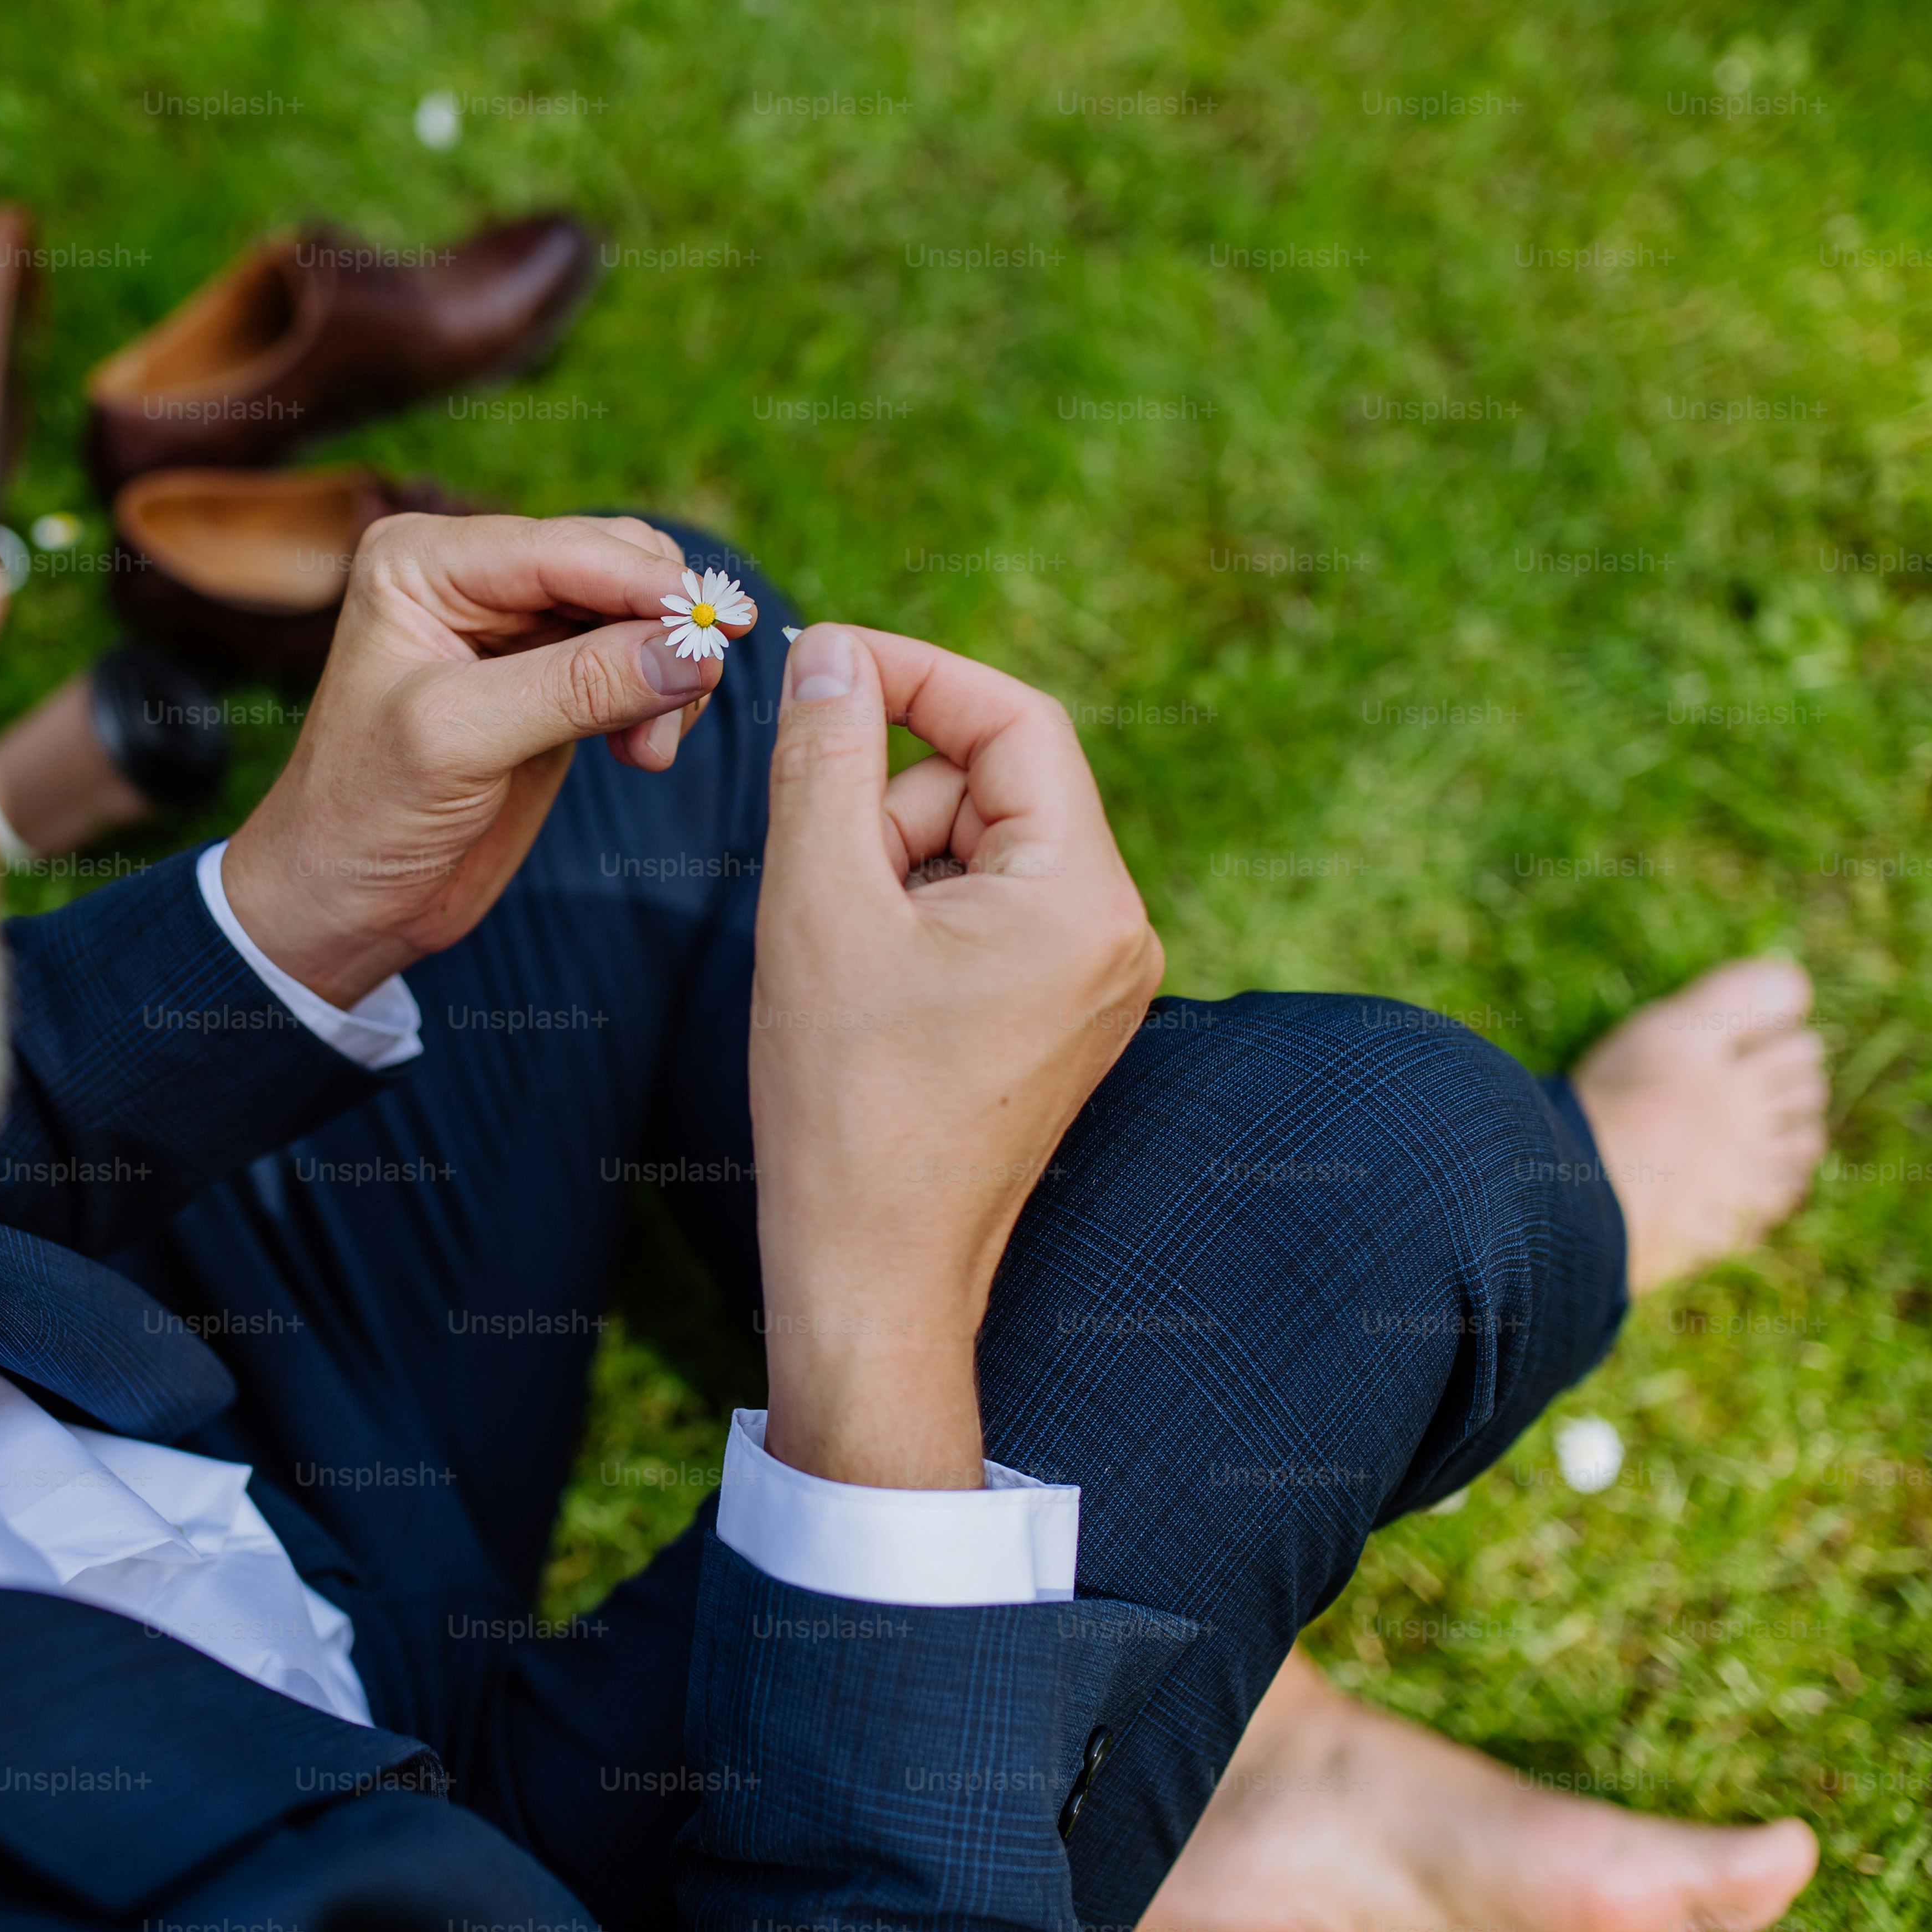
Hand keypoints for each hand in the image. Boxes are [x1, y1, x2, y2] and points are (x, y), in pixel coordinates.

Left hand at [222, 512, 733, 1004]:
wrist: (341, 901)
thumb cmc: (362, 814)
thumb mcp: (458, 741)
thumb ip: (576, 687)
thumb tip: (692, 652)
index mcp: (423, 560)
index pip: (561, 547)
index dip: (646, 583)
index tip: (719, 626)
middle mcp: (470, 578)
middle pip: (612, 563)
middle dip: (660, 626)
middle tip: (690, 696)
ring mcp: (514, 630)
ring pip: (634, 613)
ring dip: (666, 671)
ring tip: (651, 749)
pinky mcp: (549, 684)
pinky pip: (634, 663)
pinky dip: (658, 700)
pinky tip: (643, 752)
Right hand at [749, 625, 1163, 1488]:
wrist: (871, 1277)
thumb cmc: (844, 1106)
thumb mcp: (817, 905)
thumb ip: (824, 761)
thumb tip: (828, 654)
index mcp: (1085, 900)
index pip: (1015, 721)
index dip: (915, 672)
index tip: (821, 661)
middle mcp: (1119, 934)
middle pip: (994, 785)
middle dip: (887, 803)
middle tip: (812, 875)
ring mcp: (1096, 982)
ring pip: (979, 851)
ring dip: (891, 865)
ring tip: (835, 955)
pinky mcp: (1059, 1018)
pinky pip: (985, 914)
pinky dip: (911, 917)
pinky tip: (861, 987)